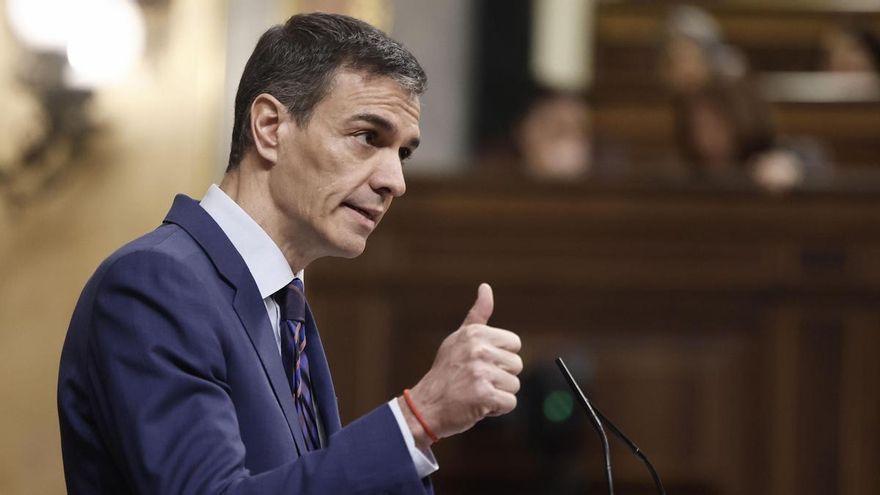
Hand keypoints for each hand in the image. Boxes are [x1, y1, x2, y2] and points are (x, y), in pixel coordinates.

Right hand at [399, 283, 522, 448]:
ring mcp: (481, 372)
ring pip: (514, 385)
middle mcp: (478, 349)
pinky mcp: (483, 395)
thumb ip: (477, 315)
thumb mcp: (458, 338)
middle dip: (501, 376)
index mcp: (475, 333)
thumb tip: (486, 287)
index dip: (501, 357)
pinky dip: (497, 409)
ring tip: (476, 392)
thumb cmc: (445, 372)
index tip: (481, 363)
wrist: (425, 406)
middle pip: (517, 365)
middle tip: (476, 380)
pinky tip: (478, 404)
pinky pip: (510, 402)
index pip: (514, 343)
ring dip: (498, 393)